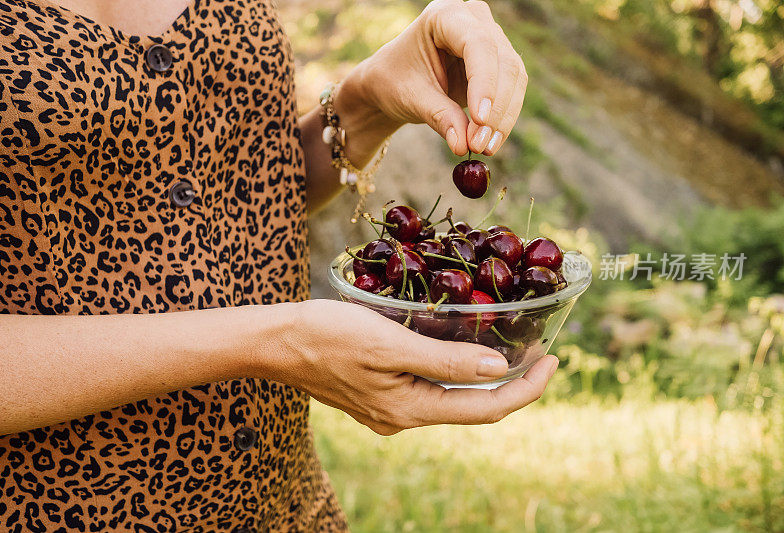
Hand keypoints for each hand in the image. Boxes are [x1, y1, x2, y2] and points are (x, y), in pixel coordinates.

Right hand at [272, 300, 557, 434]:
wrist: (275, 342)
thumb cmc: (328, 335)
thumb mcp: (390, 342)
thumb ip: (445, 359)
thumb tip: (499, 369)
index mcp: (410, 410)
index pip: (487, 408)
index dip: (527, 388)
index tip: (556, 360)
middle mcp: (403, 418)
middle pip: (472, 407)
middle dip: (512, 383)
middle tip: (541, 352)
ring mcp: (388, 410)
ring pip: (450, 398)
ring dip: (483, 378)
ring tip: (510, 348)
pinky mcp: (376, 396)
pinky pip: (428, 389)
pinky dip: (454, 372)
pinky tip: (459, 349)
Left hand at [338, 0, 526, 157]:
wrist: (392, 82)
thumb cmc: (394, 81)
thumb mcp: (411, 98)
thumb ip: (439, 117)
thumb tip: (462, 146)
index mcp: (445, 15)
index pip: (478, 44)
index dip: (484, 83)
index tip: (480, 120)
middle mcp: (473, 19)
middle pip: (503, 61)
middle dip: (495, 107)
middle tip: (480, 144)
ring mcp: (490, 38)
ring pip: (514, 77)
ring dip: (503, 117)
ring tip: (485, 147)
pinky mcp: (497, 63)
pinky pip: (512, 90)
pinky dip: (504, 118)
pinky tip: (491, 142)